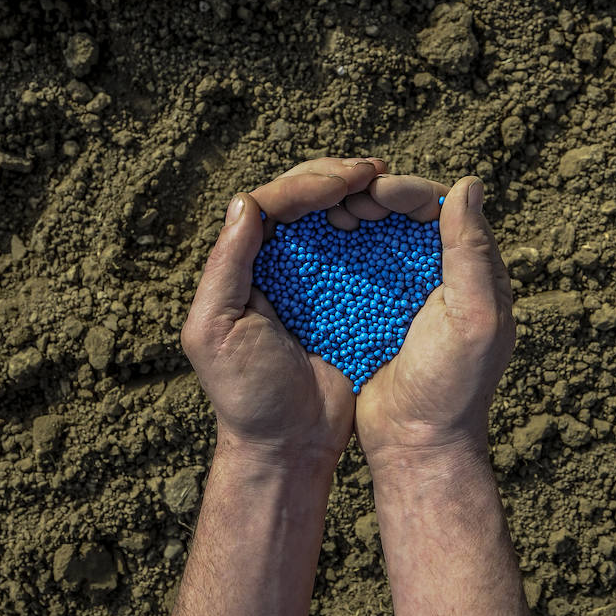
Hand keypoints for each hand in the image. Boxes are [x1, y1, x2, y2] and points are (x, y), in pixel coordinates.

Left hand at [180, 156, 387, 467]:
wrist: (289, 445)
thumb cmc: (245, 392)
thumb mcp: (215, 329)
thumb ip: (226, 266)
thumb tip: (247, 202)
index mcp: (245, 263)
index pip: (274, 203)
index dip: (309, 183)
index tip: (346, 180)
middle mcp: (279, 262)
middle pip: (306, 198)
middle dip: (337, 176)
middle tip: (372, 171)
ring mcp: (317, 279)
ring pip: (336, 217)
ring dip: (360, 194)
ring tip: (385, 185)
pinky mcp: (349, 300)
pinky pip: (365, 253)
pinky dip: (381, 231)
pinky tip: (399, 220)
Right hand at [355, 175, 514, 468]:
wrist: (416, 445)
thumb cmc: (452, 387)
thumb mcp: (473, 317)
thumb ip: (472, 252)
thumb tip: (469, 182)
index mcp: (471, 271)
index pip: (440, 208)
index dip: (406, 191)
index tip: (373, 190)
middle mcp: (439, 274)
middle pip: (403, 214)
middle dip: (372, 197)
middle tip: (344, 199)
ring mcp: (401, 293)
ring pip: (374, 235)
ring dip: (350, 218)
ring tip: (328, 216)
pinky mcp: (370, 311)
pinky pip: (350, 267)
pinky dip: (332, 250)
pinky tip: (312, 244)